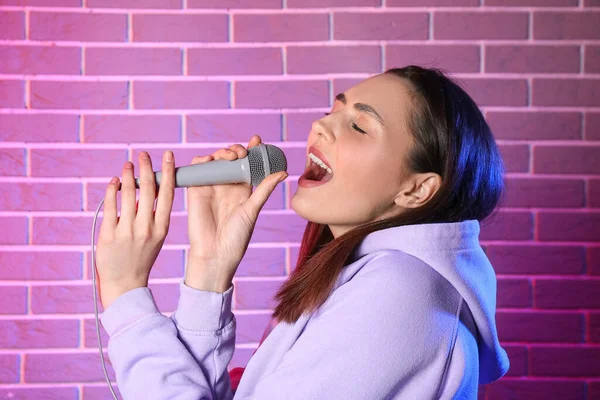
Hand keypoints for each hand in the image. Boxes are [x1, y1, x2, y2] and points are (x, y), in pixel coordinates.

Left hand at [95, 150, 175, 308]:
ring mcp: (127, 231)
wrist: (125, 283)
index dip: (168, 172)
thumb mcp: (156, 236)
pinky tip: (114, 182)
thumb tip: (149, 187)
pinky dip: (112, 190)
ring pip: (128, 194)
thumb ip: (154, 214)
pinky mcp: (109, 234)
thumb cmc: (141, 256)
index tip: (168, 156)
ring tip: (128, 163)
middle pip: (148, 190)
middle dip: (146, 168)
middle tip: (144, 154)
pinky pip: (111, 206)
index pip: (168, 194)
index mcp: (161, 227)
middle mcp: (146, 227)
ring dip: (128, 175)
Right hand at [185, 135, 287, 292]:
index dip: (252, 150)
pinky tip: (211, 160)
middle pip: (231, 158)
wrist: (216, 253)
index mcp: (243, 189)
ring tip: (232, 156)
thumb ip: (264, 189)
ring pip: (215, 160)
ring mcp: (212, 186)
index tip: (258, 141)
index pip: (248, 164)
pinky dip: (203, 160)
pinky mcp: (196, 189)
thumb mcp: (253, 209)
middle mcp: (227, 185)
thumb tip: (283, 173)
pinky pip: (197, 168)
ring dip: (222, 152)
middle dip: (237, 149)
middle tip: (243, 152)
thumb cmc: (237, 236)